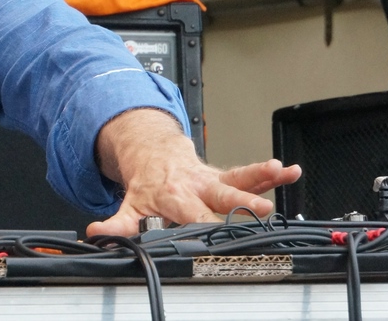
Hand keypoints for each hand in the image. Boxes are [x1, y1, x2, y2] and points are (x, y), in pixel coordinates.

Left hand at [86, 108, 301, 236]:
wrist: (153, 152)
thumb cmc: (147, 184)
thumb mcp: (129, 205)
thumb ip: (117, 223)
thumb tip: (97, 233)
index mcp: (174, 196)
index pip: (190, 216)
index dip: (202, 225)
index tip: (216, 234)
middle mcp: (196, 186)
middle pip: (220, 196)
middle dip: (240, 202)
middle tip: (259, 208)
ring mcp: (212, 179)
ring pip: (239, 178)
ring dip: (261, 176)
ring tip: (281, 171)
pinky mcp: (224, 175)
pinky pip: (249, 173)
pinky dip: (271, 172)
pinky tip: (290, 171)